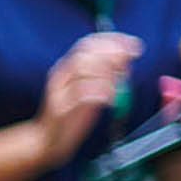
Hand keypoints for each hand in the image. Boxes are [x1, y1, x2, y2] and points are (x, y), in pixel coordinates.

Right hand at [36, 32, 142, 165]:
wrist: (47, 140)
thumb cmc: (72, 114)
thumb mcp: (91, 89)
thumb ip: (106, 74)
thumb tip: (127, 60)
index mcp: (66, 68)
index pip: (87, 44)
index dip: (112, 40)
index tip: (133, 44)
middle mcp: (59, 76)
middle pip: (84, 54)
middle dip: (112, 53)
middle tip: (130, 59)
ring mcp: (57, 92)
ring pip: (81, 69)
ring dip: (107, 72)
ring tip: (120, 81)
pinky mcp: (59, 109)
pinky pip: (80, 94)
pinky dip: (99, 91)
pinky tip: (110, 97)